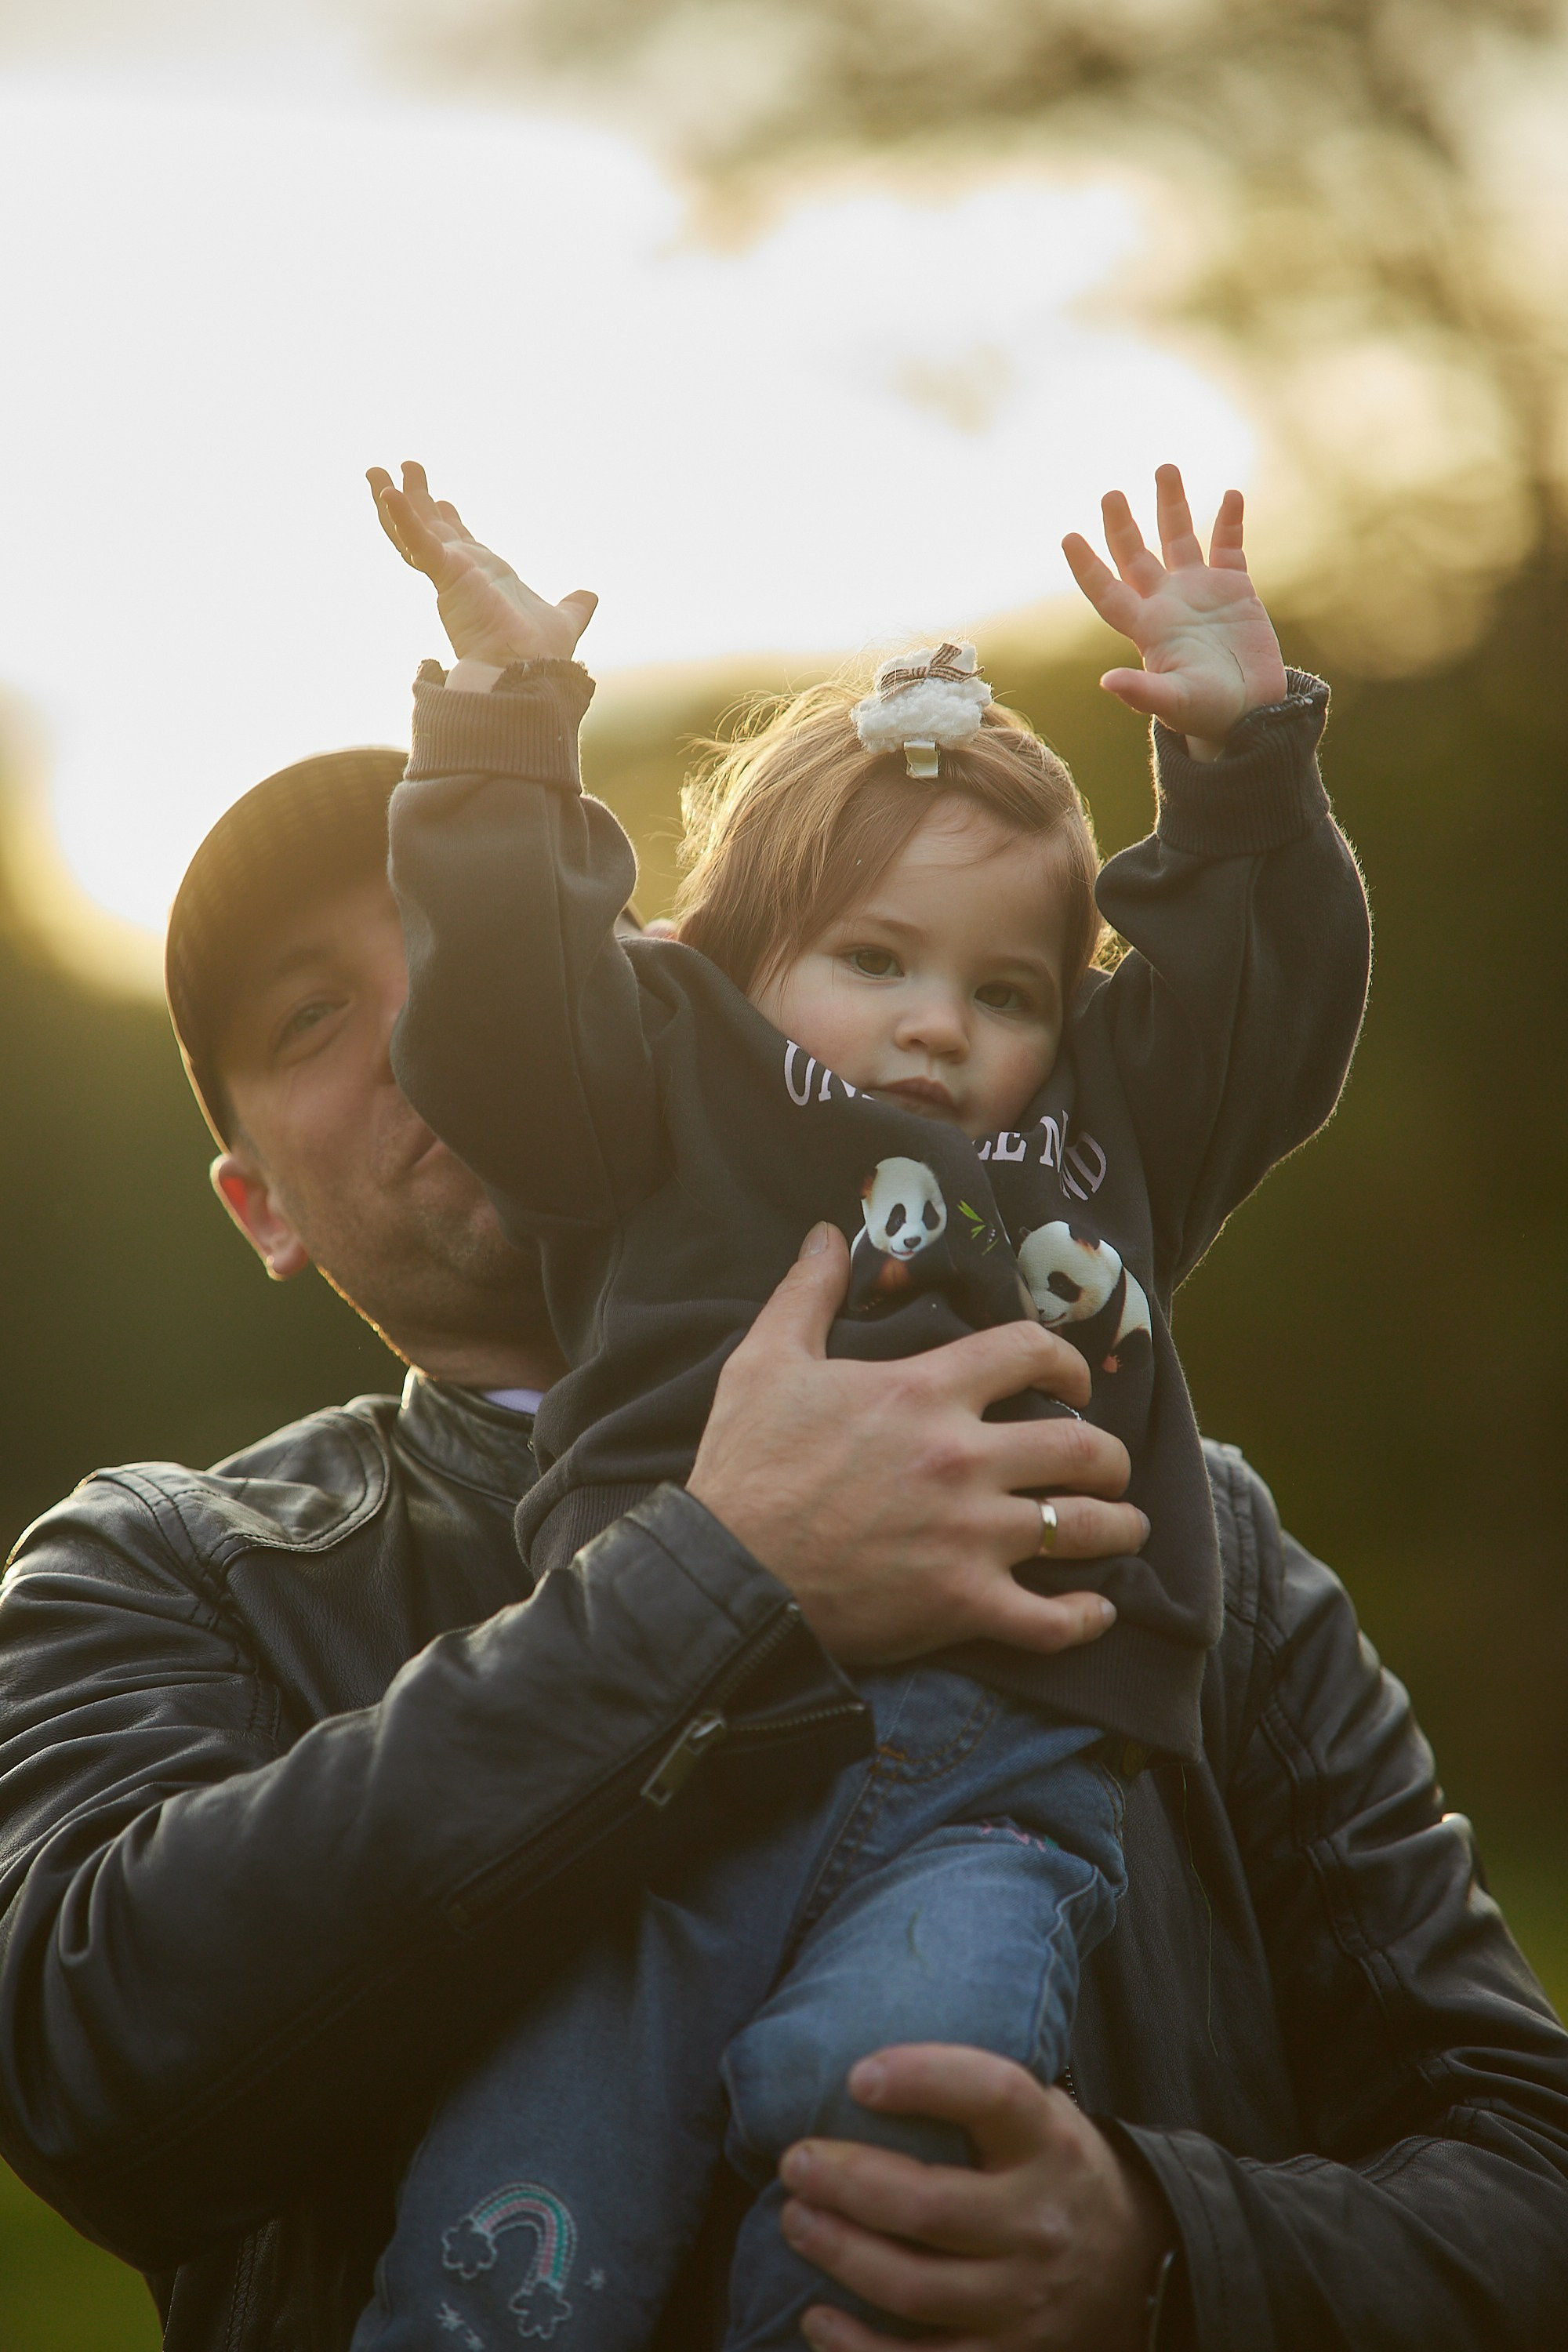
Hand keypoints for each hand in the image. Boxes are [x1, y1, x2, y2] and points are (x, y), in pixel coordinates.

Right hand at [366, 459, 597, 666]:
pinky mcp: (446, 575)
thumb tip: (590, 598)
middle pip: (429, 529)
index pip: (458, 544)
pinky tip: (388, 495)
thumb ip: (574, 607)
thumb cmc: (540, 655)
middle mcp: (461, 574)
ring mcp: (450, 574)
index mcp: (482, 579)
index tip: (444, 500)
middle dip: (415, 499)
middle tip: (407, 468)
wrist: (528, 671)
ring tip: (375, 472)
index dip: (449, 521)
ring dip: (394, 501)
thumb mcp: (564, 620)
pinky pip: (418, 542)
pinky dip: (403, 519)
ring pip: (411, 531)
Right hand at [687, 1224, 1146, 1665]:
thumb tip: (825, 1234)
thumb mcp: (765, 1363)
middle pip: (1081, 1447)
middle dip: (1110, 1456)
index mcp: (923, 1394)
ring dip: (1117, 1527)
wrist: (724, 1573)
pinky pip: (1051, 1619)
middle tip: (1108, 1466)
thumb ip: (806, 1295)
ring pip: (1082, 1528)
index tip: (1074, 1382)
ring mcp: (968, 1536)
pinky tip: (1096, 1610)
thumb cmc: (745, 1468)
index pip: (1031, 1352)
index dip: (1068, 1362)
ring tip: (1123, 1527)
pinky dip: (1084, 1618)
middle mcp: (961, 1459)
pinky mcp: (960, 1604)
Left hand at [778, 2046, 1174, 2351]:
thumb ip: (976, 2092)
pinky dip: (859, 2349)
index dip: (924, 2079)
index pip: (992, 2095)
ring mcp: (1025, 2300)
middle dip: (846, 2184)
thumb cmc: (1054, 2168)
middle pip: (927, 2207)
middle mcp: (1040, 2222)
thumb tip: (869, 2062)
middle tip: (795, 2162)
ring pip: (915, 2287)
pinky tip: (816, 2318)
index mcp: (1049, 2143)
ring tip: (795, 2220)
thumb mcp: (1040, 2113)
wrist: (1136, 2262)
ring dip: (840, 2255)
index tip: (859, 2075)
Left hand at [1062, 463, 1287, 759]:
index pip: (1108, 591)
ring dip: (1172, 505)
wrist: (1251, 713)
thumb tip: (1107, 682)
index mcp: (1147, 628)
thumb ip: (1143, 692)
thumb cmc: (1207, 714)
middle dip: (1122, 525)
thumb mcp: (1174, 705)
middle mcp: (1167, 603)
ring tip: (1165, 468)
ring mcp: (1200, 592)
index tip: (1068, 538)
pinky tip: (1231, 496)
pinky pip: (1229, 546)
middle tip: (1110, 494)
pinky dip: (1230, 521)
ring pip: (1179, 538)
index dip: (1087, 568)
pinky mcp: (1235, 588)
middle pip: (1136, 555)